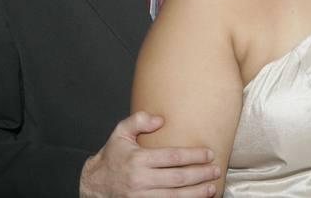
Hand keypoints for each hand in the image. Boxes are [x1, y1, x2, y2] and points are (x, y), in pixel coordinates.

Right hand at [80, 111, 219, 197]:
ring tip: (211, 187)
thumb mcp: (120, 133)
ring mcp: (141, 197)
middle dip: (200, 175)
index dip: (193, 156)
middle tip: (215, 170)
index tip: (208, 154)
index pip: (172, 157)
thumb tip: (161, 120)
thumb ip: (139, 120)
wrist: (95, 185)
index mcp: (138, 159)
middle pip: (178, 179)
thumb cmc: (112, 157)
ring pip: (175, 197)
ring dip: (196, 193)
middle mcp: (140, 180)